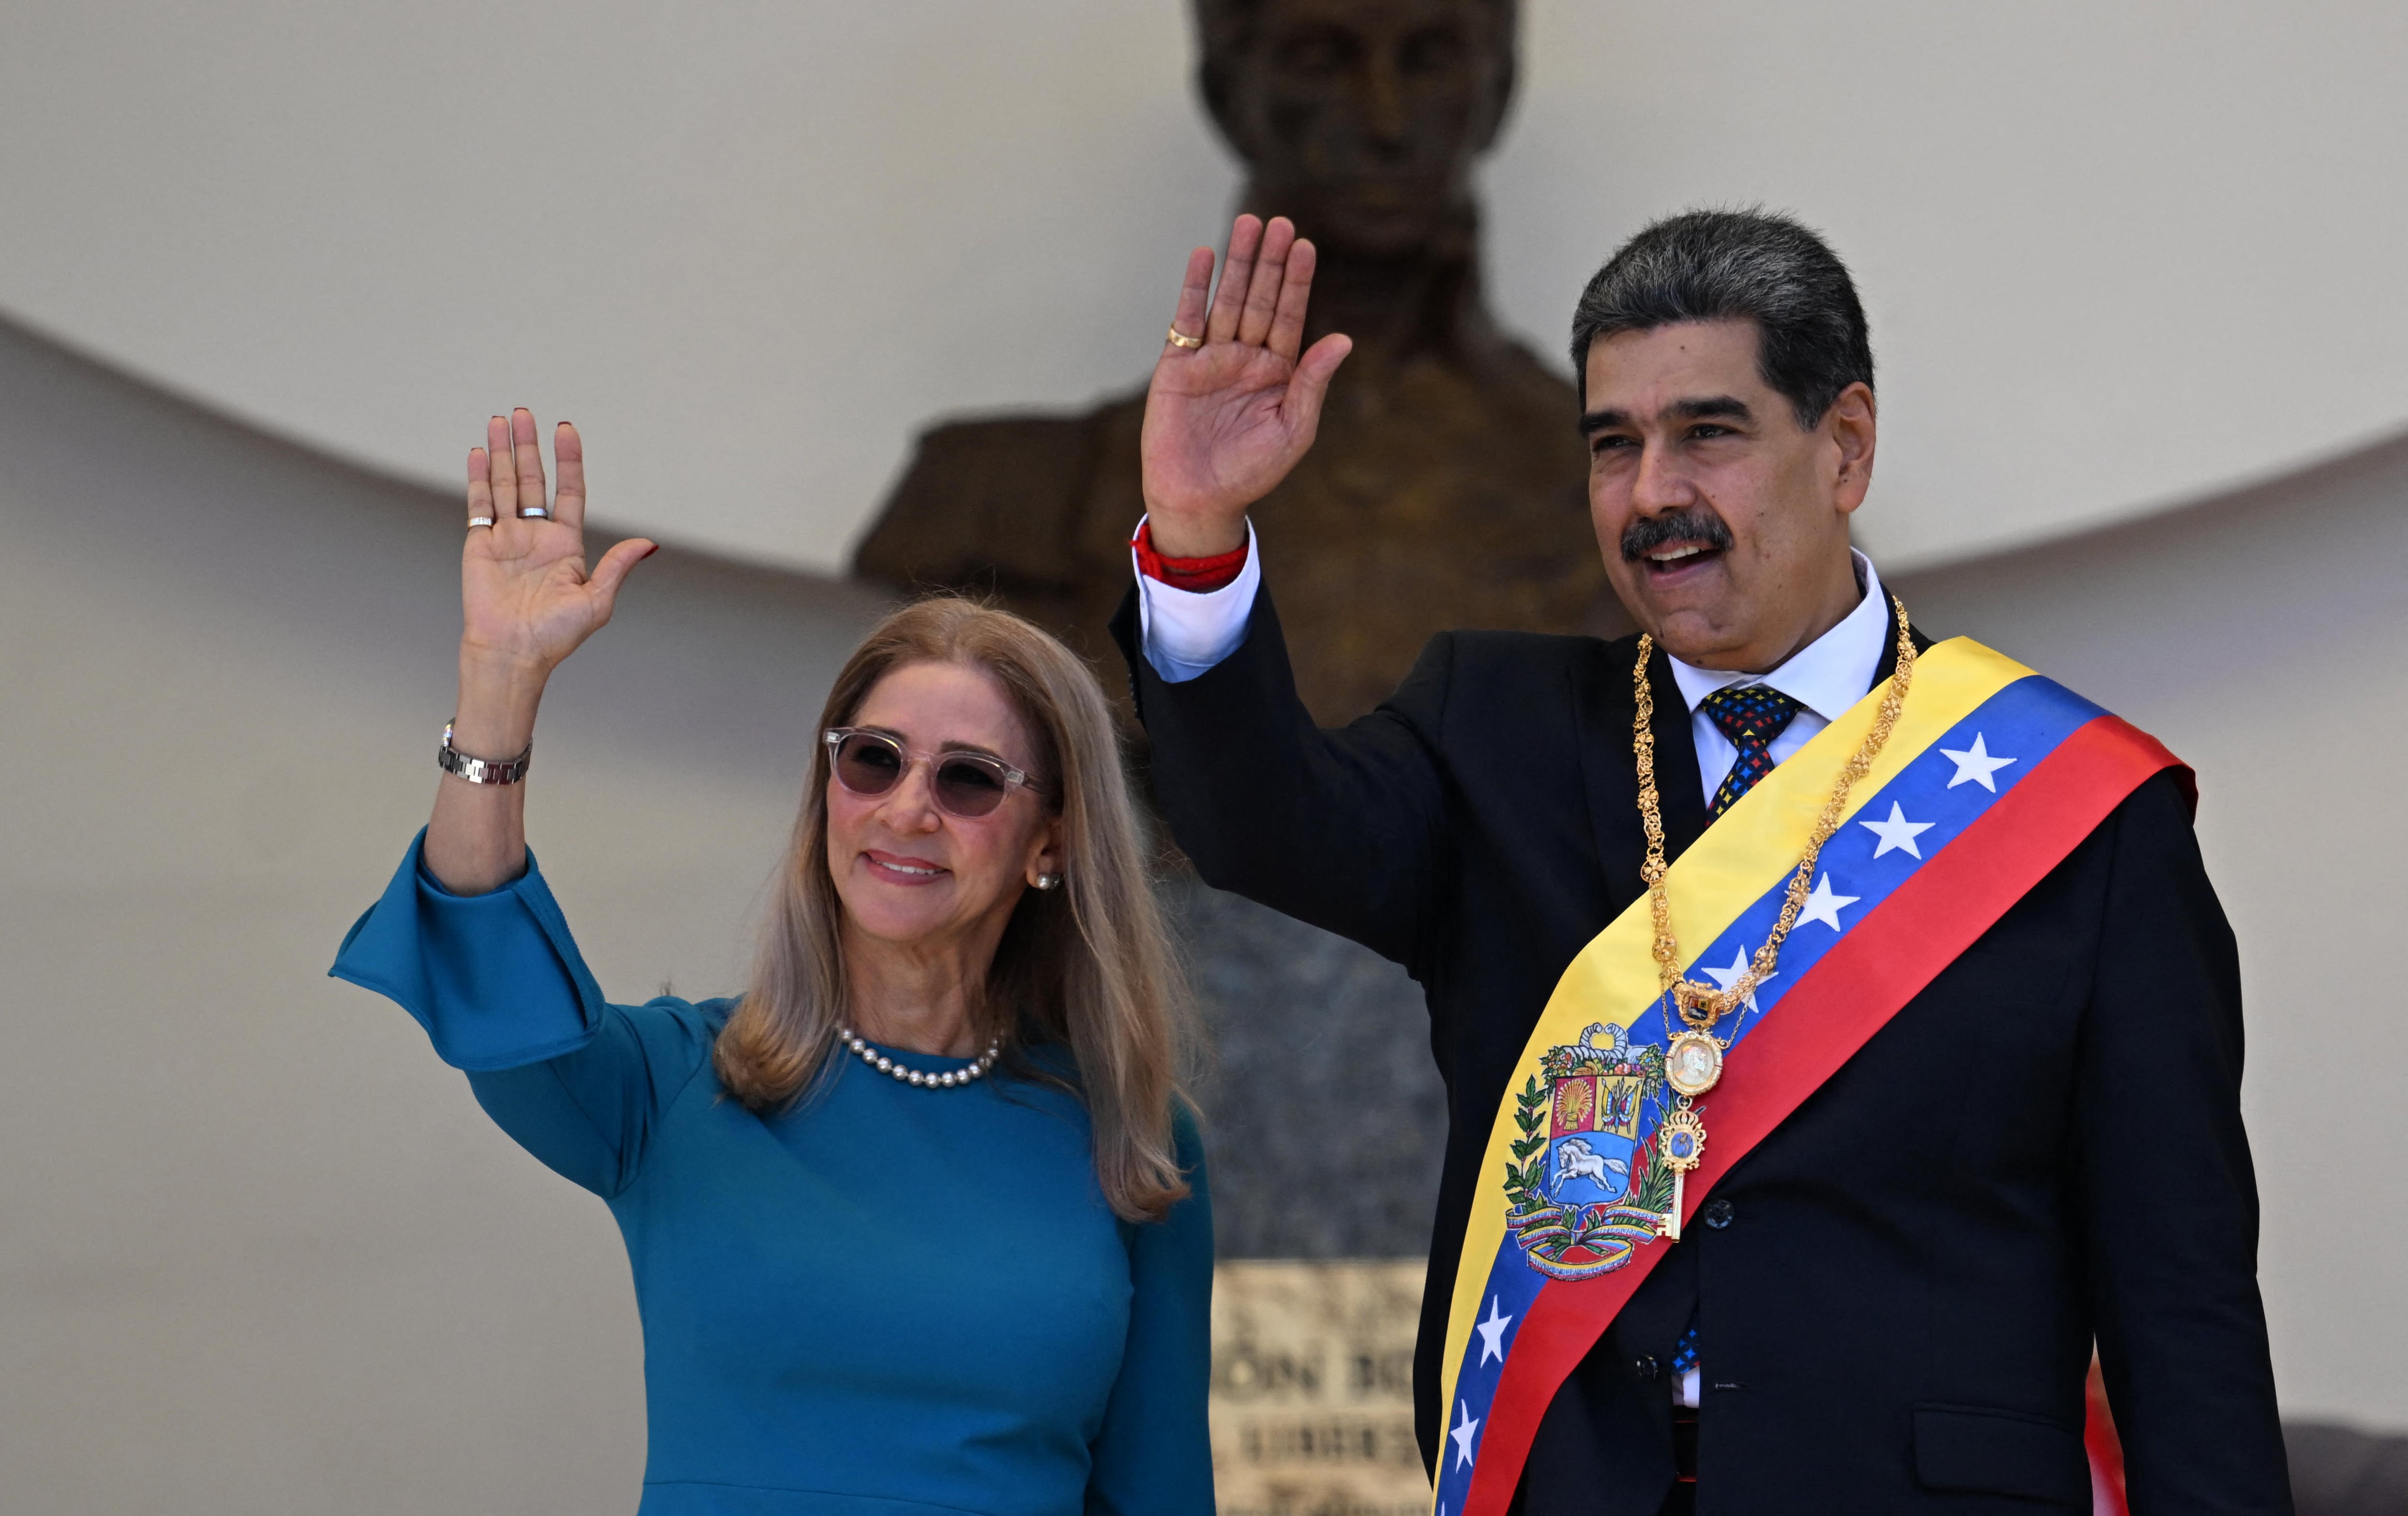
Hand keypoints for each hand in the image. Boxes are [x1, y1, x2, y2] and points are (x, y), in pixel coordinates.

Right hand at [460, 410, 653, 675]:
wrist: (512, 654)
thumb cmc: (555, 635)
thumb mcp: (596, 601)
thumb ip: (617, 566)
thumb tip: (650, 543)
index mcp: (566, 544)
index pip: (569, 491)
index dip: (568, 460)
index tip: (566, 429)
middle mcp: (536, 535)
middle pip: (532, 479)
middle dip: (528, 446)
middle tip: (525, 413)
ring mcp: (507, 537)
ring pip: (505, 484)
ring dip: (503, 452)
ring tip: (502, 420)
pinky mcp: (480, 544)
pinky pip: (479, 504)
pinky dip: (479, 477)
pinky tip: (481, 452)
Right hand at [1140, 215, 1352, 555]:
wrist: (1201, 499)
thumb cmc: (1251, 472)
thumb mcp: (1293, 429)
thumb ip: (1313, 382)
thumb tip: (1344, 339)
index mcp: (1278, 372)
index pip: (1290, 316)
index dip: (1298, 281)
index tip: (1306, 246)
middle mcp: (1246, 358)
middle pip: (1261, 299)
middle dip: (1270, 262)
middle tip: (1280, 222)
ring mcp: (1211, 359)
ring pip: (1227, 300)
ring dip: (1237, 263)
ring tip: (1248, 223)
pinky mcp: (1178, 366)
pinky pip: (1187, 319)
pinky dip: (1194, 288)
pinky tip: (1204, 256)